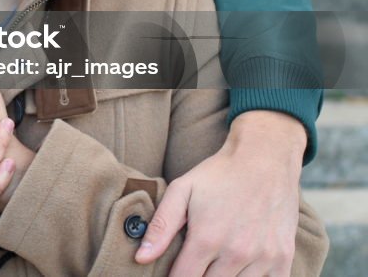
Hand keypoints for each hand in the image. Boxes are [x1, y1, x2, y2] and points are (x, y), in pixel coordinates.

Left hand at [135, 111, 305, 275]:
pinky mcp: (283, 258)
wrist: (265, 158)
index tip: (173, 272)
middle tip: (196, 264)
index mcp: (206, 238)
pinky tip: (240, 269)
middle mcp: (236, 253)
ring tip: (216, 264)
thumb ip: (160, 226)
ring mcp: (263, 257)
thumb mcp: (181, 190)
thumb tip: (141, 258)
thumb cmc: (218, 174)